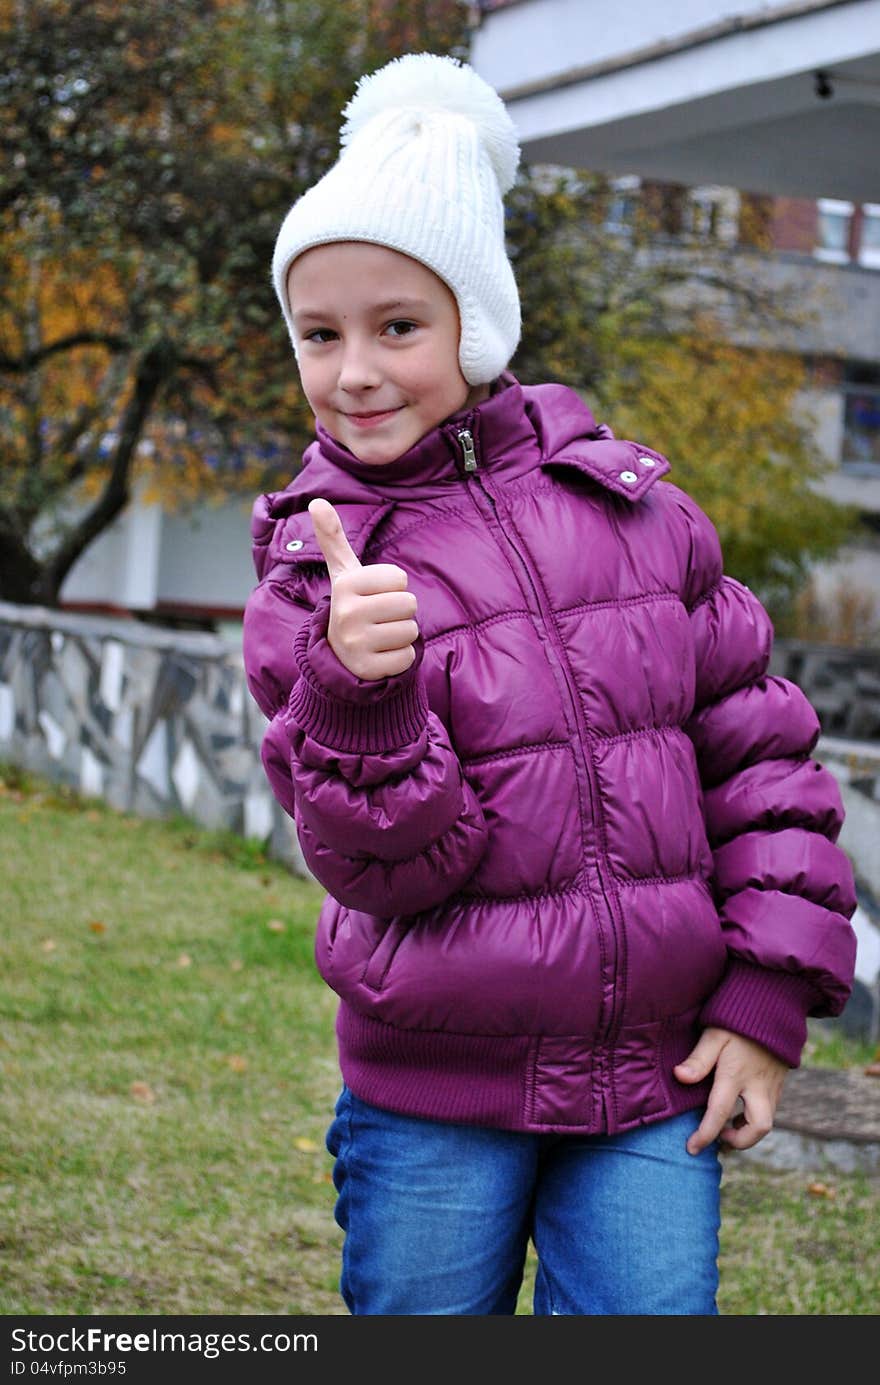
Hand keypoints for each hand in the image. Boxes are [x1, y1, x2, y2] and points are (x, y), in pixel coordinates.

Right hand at [308, 497, 418, 681]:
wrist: (338, 657)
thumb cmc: (352, 606)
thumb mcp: (343, 574)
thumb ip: (333, 539)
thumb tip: (317, 501)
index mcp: (345, 585)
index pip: (400, 579)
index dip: (394, 588)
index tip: (374, 596)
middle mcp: (346, 613)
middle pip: (409, 604)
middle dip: (400, 612)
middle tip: (378, 619)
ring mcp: (356, 643)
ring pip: (411, 631)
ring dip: (401, 635)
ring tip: (379, 636)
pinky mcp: (368, 669)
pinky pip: (408, 657)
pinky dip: (400, 658)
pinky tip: (380, 655)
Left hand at [673, 1027, 788, 1154]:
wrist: (773, 1005)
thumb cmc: (737, 1019)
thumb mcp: (713, 1033)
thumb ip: (698, 1058)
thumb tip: (679, 1077)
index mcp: (737, 1074)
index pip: (720, 1113)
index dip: (705, 1134)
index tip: (691, 1148)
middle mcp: (759, 1084)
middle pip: (759, 1127)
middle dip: (740, 1141)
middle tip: (719, 1138)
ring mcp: (772, 1085)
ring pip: (767, 1122)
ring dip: (747, 1131)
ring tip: (726, 1127)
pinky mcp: (779, 1082)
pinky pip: (770, 1110)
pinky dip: (754, 1119)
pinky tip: (739, 1111)